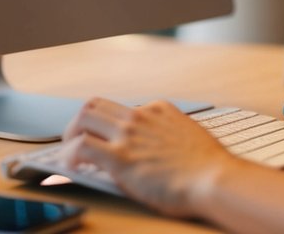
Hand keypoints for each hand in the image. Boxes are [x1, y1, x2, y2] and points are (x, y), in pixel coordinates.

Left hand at [62, 97, 238, 216]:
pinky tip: (71, 169)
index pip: (121, 109)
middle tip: (75, 139)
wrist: (215, 180)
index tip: (103, 138)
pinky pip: (81, 147)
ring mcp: (128, 134)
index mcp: (158, 110)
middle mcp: (140, 116)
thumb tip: (158, 148)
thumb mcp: (188, 137)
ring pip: (83, 117)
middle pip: (95, 104)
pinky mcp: (120, 158)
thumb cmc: (208, 167)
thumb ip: (168, 136)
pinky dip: (70, 156)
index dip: (107, 125)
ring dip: (70, 134)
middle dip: (80, 122)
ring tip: (68, 153)